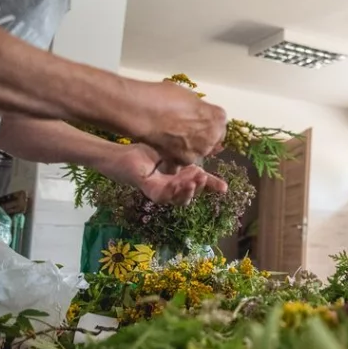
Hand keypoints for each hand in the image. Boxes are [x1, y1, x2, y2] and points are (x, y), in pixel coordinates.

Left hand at [107, 143, 227, 205]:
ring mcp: (161, 192)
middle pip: (191, 195)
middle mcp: (172, 189)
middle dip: (200, 187)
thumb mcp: (173, 153)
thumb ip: (189, 156)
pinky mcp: (149, 191)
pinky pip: (163, 195)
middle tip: (203, 177)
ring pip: (179, 199)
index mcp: (180, 179)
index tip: (224, 188)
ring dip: (188, 191)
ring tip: (195, 179)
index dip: (212, 187)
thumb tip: (215, 149)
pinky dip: (172, 190)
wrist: (122, 154)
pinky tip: (179, 183)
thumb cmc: (145, 153)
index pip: (199, 184)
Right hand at [135, 80, 227, 167]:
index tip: (197, 121)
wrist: (144, 111)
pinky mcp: (183, 161)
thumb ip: (198, 108)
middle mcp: (212, 136)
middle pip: (210, 141)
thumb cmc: (163, 97)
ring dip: (186, 149)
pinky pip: (180, 163)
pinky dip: (173, 159)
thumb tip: (195, 111)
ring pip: (196, 153)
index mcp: (218, 117)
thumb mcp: (188, 96)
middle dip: (199, 137)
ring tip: (170, 138)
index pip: (219, 124)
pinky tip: (163, 149)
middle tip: (182, 130)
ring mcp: (199, 151)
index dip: (206, 123)